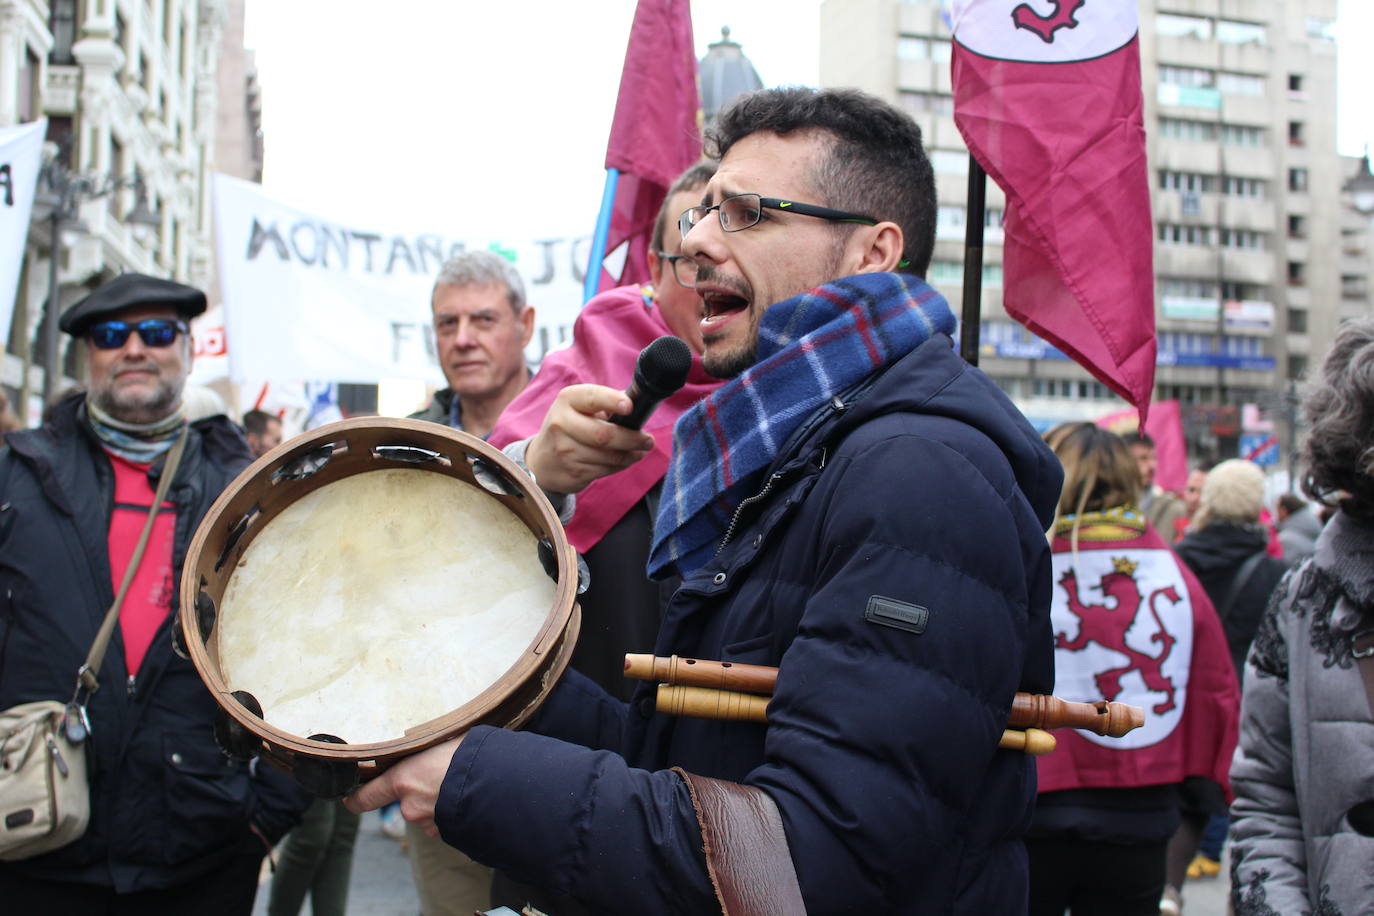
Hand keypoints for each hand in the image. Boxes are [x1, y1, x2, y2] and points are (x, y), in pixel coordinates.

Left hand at [343, 736, 462, 837]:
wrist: (500, 783)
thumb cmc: (472, 754)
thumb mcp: (442, 741)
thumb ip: (425, 750)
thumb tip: (426, 744)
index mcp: (403, 780)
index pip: (366, 796)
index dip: (355, 798)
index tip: (350, 798)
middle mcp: (411, 807)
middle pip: (406, 800)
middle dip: (419, 789)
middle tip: (440, 772)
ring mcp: (431, 823)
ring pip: (428, 811)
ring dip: (438, 800)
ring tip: (461, 782)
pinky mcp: (451, 833)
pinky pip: (445, 820)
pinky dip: (452, 811)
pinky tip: (468, 796)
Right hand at [523, 384, 654, 493]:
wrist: (541, 460)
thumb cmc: (570, 426)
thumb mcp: (580, 407)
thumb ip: (606, 402)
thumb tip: (640, 401)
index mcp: (567, 400)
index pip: (593, 397)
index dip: (612, 401)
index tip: (630, 406)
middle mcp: (562, 423)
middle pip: (604, 435)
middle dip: (632, 439)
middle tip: (648, 440)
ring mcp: (565, 450)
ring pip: (608, 456)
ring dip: (631, 454)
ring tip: (642, 450)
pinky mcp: (573, 471)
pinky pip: (606, 469)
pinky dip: (621, 465)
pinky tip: (628, 459)